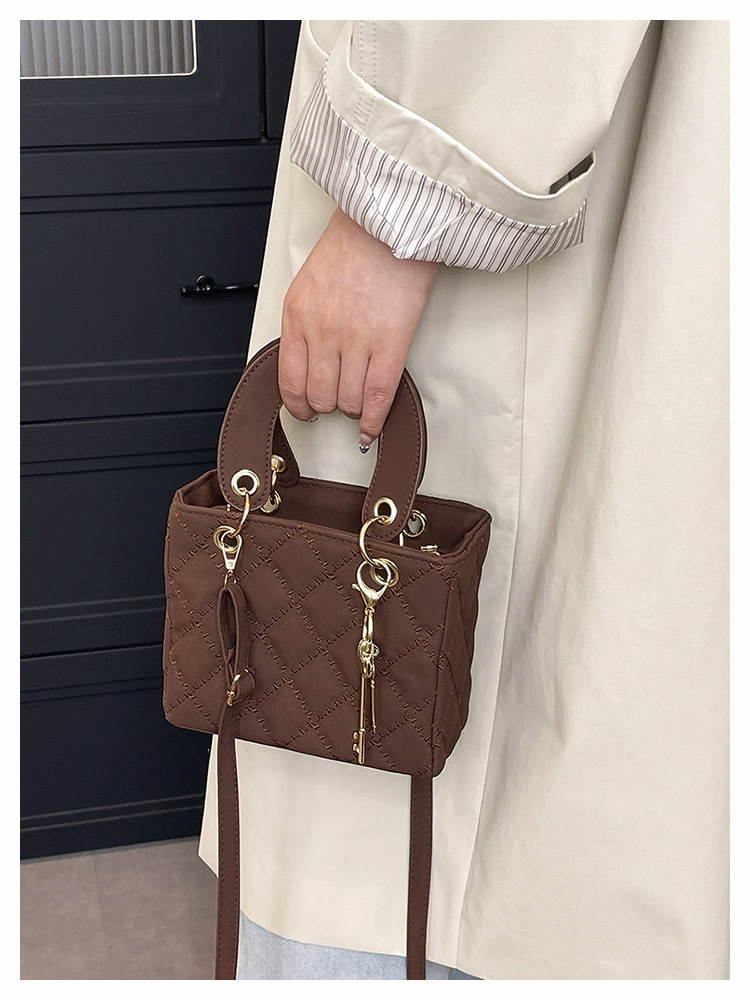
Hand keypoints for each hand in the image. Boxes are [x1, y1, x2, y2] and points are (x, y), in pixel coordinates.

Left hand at [279, 208, 437, 450]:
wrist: (390, 218)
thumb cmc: (356, 241)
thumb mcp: (311, 281)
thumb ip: (306, 321)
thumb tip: (311, 361)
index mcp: (297, 315)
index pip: (288, 380)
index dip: (297, 404)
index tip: (305, 410)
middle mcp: (322, 330)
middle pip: (319, 396)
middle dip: (327, 406)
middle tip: (336, 404)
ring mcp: (355, 339)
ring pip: (347, 401)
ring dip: (352, 409)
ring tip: (358, 401)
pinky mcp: (390, 343)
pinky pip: (376, 397)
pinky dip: (374, 420)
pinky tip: (372, 427)